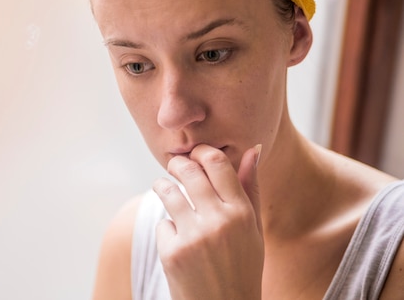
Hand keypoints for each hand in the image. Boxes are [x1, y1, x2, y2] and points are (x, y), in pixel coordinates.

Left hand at [152, 144, 262, 299]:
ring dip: (163, 186)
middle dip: (177, 164)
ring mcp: (194, 237)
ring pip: (167, 191)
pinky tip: (178, 241)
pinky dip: (167, 230)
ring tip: (165, 188)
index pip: (217, 162)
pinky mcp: (172, 253)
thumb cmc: (242, 267)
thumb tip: (252, 149)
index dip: (201, 152)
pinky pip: (162, 224)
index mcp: (242, 213)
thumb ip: (250, 188)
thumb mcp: (254, 230)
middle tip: (175, 167)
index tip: (194, 155)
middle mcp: (219, 222)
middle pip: (188, 170)